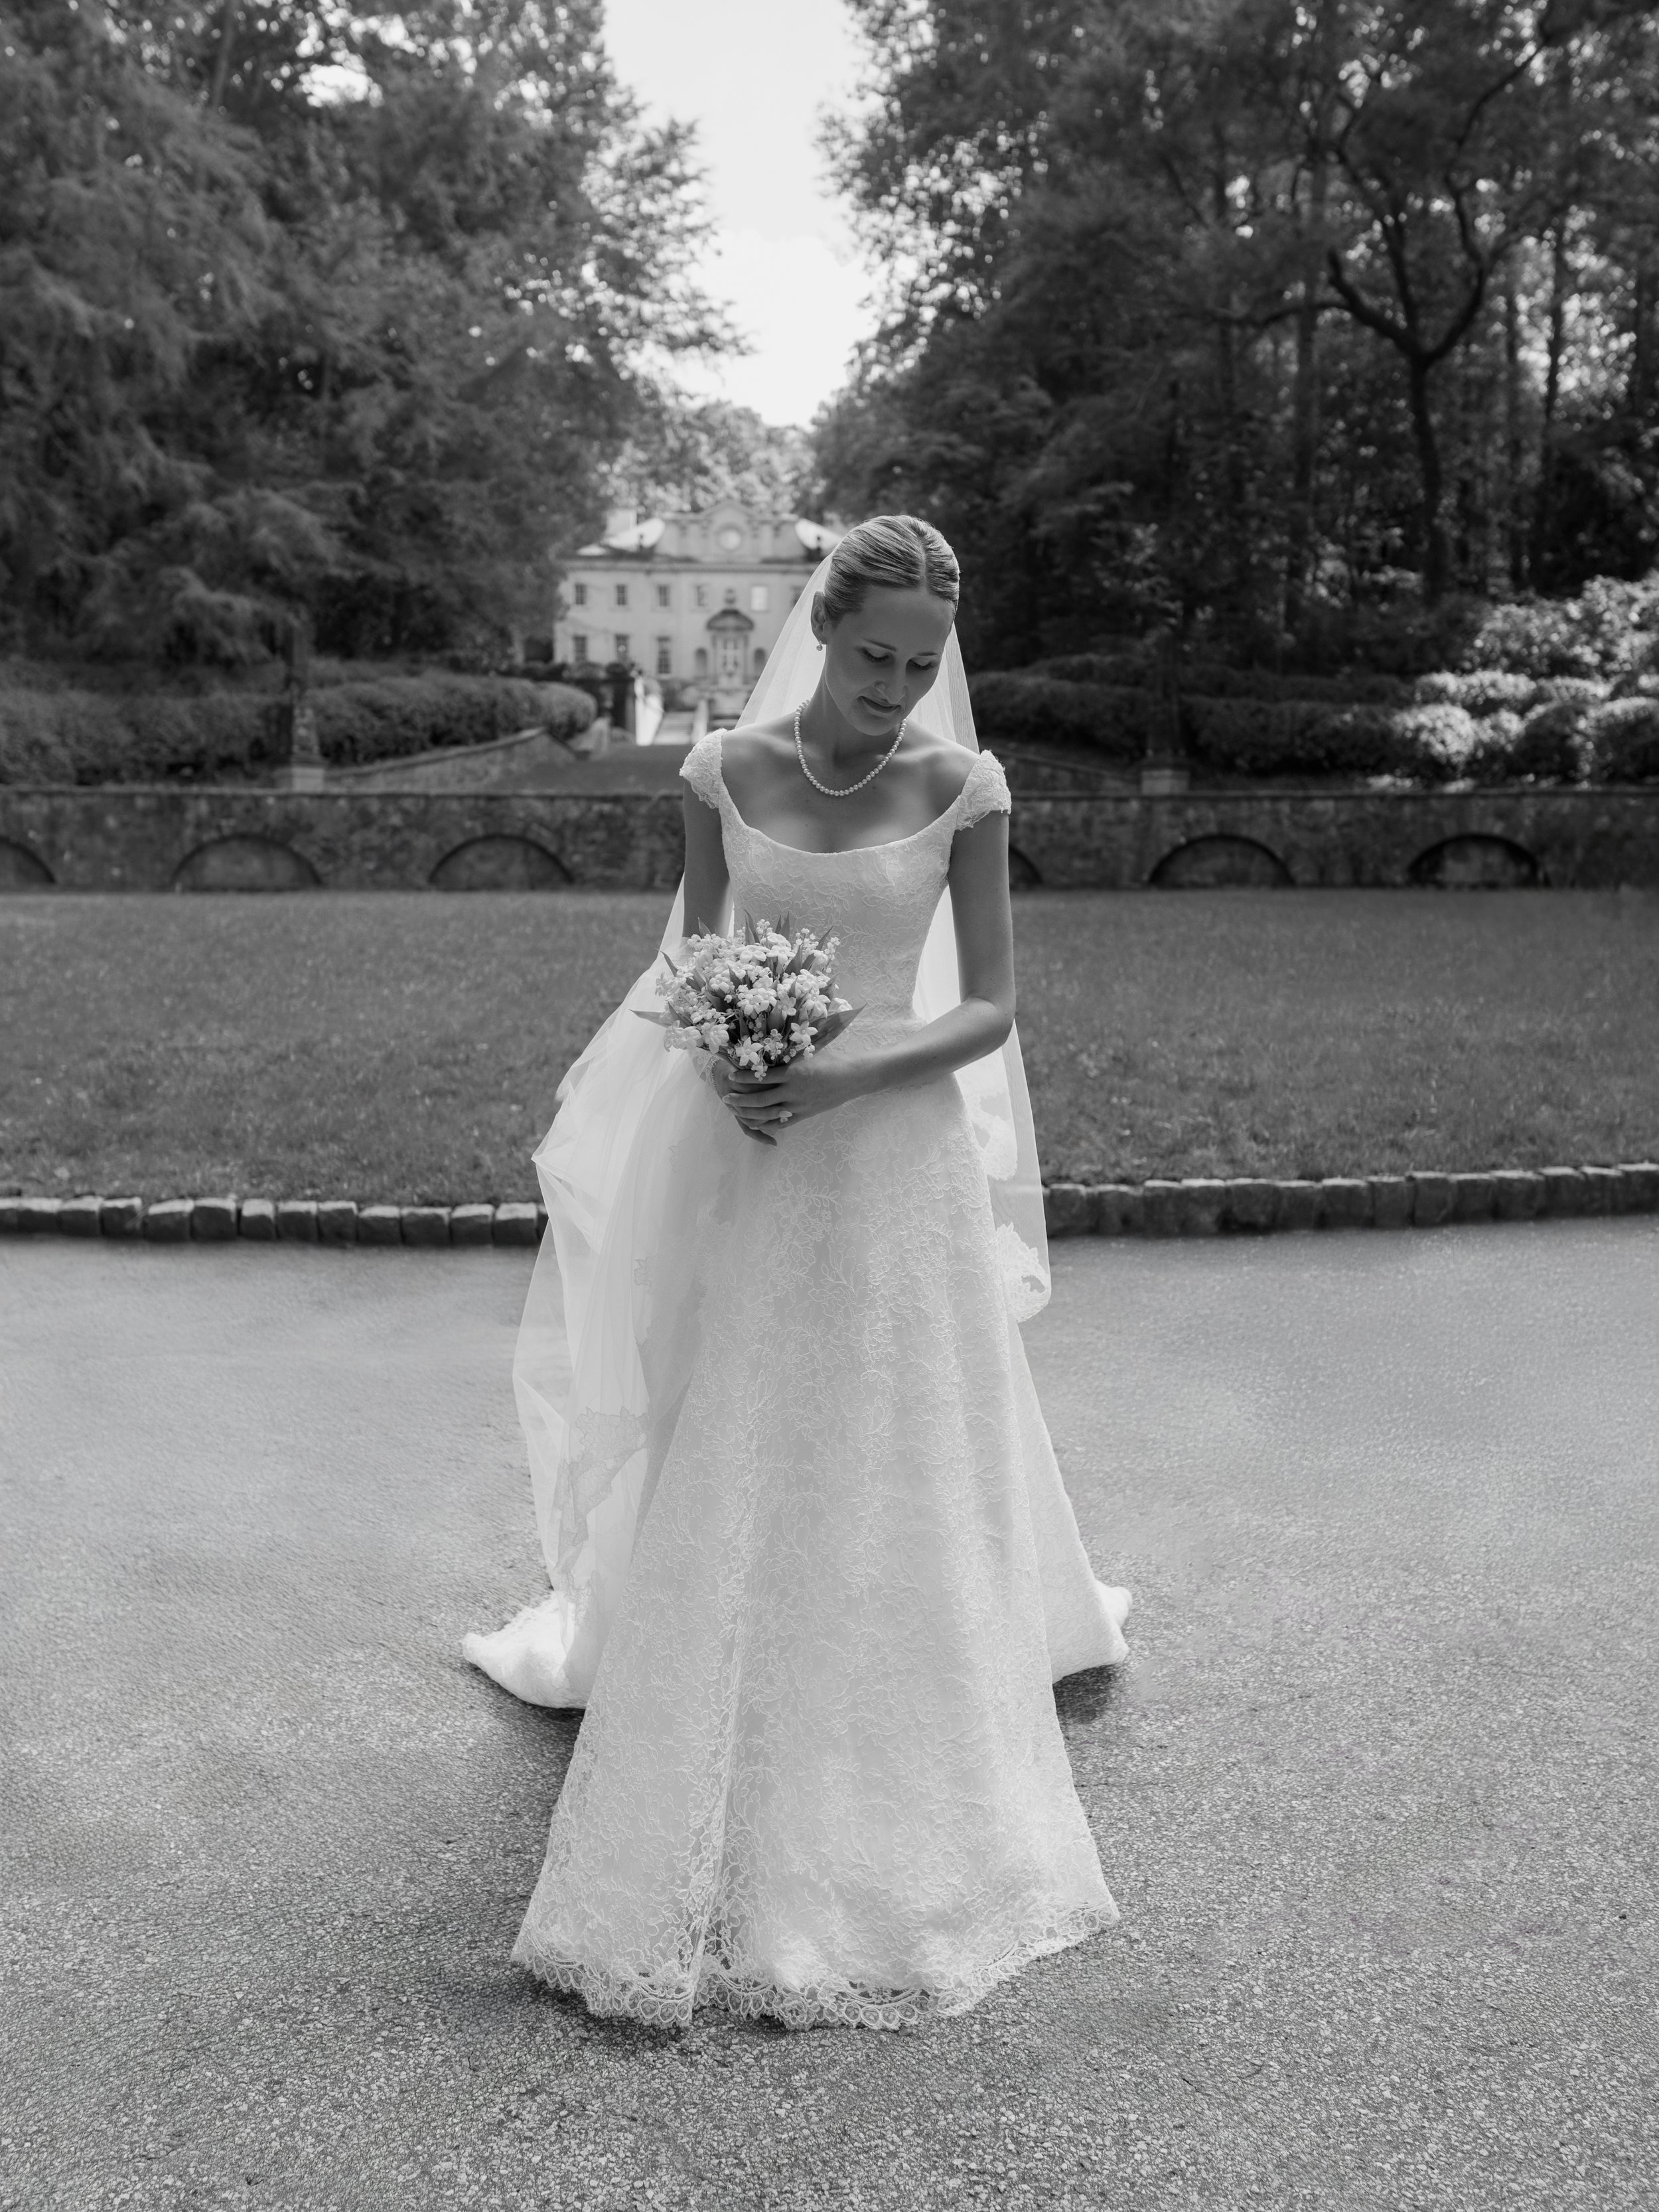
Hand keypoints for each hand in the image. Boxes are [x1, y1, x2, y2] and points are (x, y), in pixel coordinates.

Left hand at [710, 1051, 861, 1144]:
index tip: (731, 1077)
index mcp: (792, 1073)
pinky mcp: (804, 1114)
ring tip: (736, 1112)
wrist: (851, 1077)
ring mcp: (799, 1105)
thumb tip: (767, 1049)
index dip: (744, 1078)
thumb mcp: (806, 1053)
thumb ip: (787, 1056)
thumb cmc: (830, 1060)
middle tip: (726, 1099)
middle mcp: (793, 1091)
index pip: (762, 1077)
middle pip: (760, 1100)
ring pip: (769, 1114)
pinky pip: (782, 1123)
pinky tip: (756, 1123)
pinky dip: (767, 1124)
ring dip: (750, 1113)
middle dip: (741, 1100)